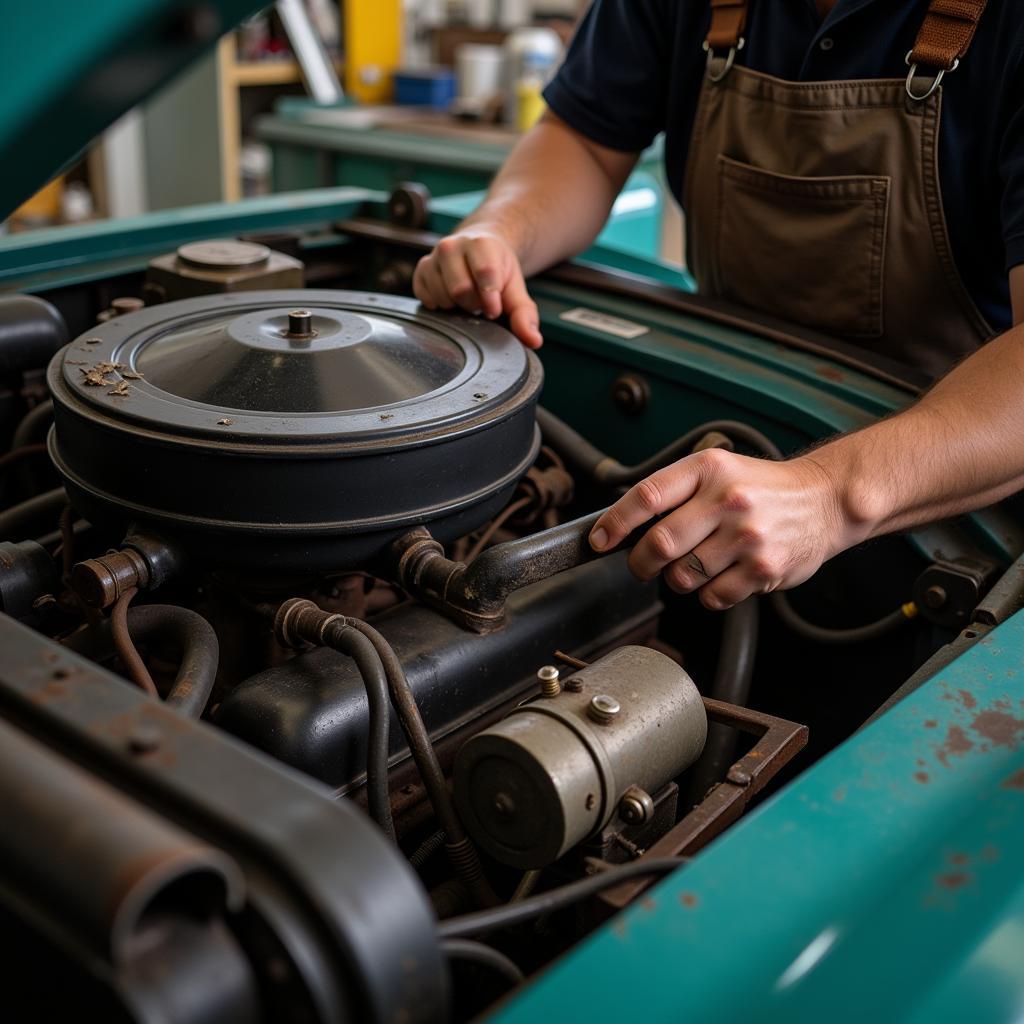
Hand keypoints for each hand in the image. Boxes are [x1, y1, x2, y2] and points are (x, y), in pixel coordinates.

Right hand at [413, 229, 542, 348]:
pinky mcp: (420, 269)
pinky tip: (450, 298)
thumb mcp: (515, 289)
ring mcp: (433, 257)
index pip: (485, 275)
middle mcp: (452, 246)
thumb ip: (524, 315)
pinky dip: (439, 304)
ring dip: (456, 306)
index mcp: (481, 244)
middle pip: (460, 290)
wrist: (478, 248)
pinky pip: (425, 297)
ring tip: (466, 298)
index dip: (490, 300)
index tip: (494, 309)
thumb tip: (533, 341)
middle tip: (480, 303)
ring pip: (441, 296)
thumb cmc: (497, 270)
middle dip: (473, 305)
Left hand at [588, 449, 849, 609]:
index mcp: (709, 470)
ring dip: (677, 578)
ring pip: (682, 576)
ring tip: (695, 564)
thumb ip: (675, 491)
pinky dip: (707, 594)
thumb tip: (621, 526)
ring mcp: (747, 536)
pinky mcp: (763, 569)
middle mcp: (728, 500)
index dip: (615, 523)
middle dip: (639, 563)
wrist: (825, 500)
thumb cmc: (763, 488)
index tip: (600, 540)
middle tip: (640, 565)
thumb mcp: (719, 470)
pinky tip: (721, 576)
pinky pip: (712, 597)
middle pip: (659, 544)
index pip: (647, 497)